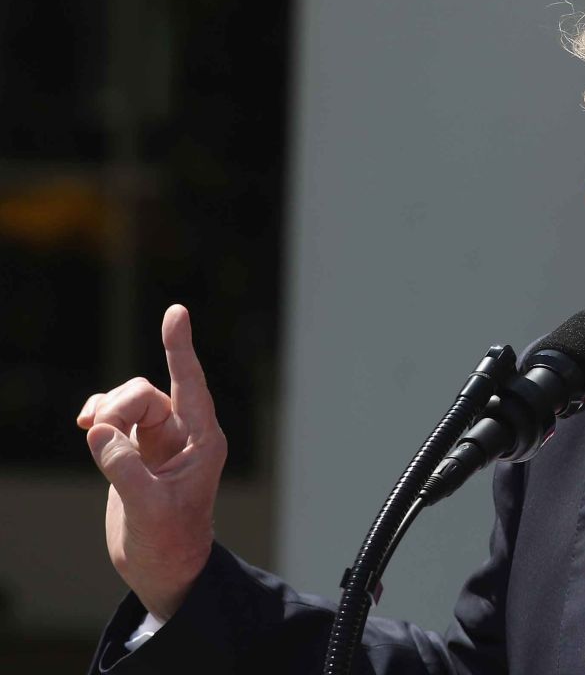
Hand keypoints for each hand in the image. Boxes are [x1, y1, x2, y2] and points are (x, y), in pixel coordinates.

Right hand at [78, 304, 226, 619]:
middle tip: (98, 433)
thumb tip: (97, 429)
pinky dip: (98, 416)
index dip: (180, 347)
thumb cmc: (168, 541)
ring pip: (127, 400)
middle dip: (117, 405)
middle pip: (145, 392)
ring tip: (90, 434)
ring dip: (105, 410)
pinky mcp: (136, 449)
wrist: (162, 567)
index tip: (176, 312)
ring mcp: (159, 440)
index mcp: (203, 441)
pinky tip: (85, 425)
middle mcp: (184, 434)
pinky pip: (115, 416)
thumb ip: (123, 467)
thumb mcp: (148, 508)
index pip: (191, 384)